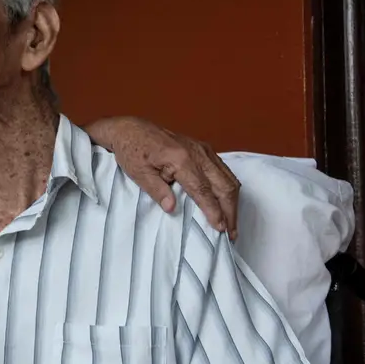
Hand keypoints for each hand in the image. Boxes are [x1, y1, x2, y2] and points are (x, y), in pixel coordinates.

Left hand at [85, 116, 241, 238]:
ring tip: (231, 223)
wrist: (132, 129)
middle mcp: (197, 153)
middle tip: (231, 233)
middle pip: (224, 185)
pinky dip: (228, 189)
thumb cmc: (132, 151)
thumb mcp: (139, 173)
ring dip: (232, 202)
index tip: (220, 229)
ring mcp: (203, 149)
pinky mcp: (204, 149)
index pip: (203, 190)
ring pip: (228, 178)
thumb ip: (157, 191)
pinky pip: (224, 171)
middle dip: (230, 211)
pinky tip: (226, 203)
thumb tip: (171, 208)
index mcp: (181, 159)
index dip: (214, 211)